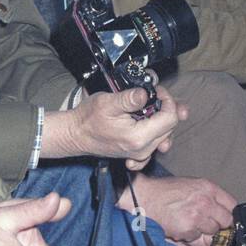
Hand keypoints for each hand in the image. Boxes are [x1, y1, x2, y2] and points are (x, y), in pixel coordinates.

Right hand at [43, 86, 185, 167]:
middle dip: (166, 108)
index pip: (170, 118)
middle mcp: (143, 149)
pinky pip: (156, 145)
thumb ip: (129, 98)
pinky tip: (150, 125)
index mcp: (139, 137)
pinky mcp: (137, 154)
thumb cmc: (88, 119)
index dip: (167, 100)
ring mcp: (140, 154)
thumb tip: (146, 93)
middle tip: (153, 95)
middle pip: (170, 127)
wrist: (75, 135)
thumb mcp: (107, 102)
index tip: (156, 91)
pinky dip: (158, 133)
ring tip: (153, 107)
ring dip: (163, 118)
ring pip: (165, 134)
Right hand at [120, 172, 236, 245]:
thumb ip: (210, 200)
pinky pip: (199, 241)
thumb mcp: (191, 187)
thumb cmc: (165, 193)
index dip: (230, 216)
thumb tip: (227, 221)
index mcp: (208, 187)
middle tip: (203, 224)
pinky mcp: (188, 228)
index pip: (233, 205)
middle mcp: (206, 200)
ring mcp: (198, 215)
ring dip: (204, 234)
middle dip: (218, 227)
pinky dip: (191, 239)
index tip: (227, 222)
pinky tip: (181, 229)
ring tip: (188, 224)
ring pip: (214, 234)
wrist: (143, 197)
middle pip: (227, 221)